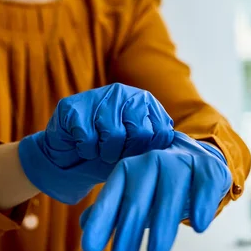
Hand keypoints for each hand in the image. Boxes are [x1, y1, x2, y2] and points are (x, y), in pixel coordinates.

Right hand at [18, 83, 173, 204]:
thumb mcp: (138, 150)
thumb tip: (181, 149)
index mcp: (144, 101)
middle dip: (126, 153)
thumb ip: (159, 144)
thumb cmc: (108, 153)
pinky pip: (87, 138)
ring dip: (104, 153)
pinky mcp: (72, 107)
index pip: (161, 132)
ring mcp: (97, 96)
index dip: (147, 152)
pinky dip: (85, 150)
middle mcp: (123, 93)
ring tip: (98, 149)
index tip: (134, 155)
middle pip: (140, 132)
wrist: (69, 158)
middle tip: (114, 153)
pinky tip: (82, 145)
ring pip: (113, 135)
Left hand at [79, 131, 231, 250]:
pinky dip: (202, 205)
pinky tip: (198, 226)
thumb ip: (110, 208)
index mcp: (128, 170)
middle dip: (127, 237)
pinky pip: (204, 186)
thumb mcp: (134, 194)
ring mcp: (179, 164)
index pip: (111, 199)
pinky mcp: (208, 169)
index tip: (89, 250)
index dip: (100, 223)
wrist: (198, 156)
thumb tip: (83, 223)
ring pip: (169, 195)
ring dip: (162, 226)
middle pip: (137, 203)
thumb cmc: (159, 182)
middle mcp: (150, 163)